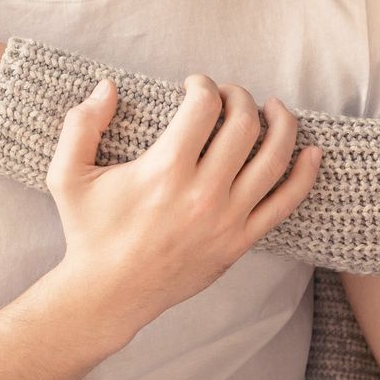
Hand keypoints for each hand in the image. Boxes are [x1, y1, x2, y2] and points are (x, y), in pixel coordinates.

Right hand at [41, 75, 322, 344]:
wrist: (108, 294)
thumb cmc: (89, 231)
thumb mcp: (66, 175)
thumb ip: (82, 124)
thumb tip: (107, 85)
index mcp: (165, 170)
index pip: (204, 108)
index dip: (204, 86)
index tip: (195, 86)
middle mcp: (203, 193)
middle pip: (243, 125)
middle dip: (240, 98)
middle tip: (229, 95)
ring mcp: (227, 220)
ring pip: (273, 159)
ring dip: (282, 124)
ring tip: (274, 109)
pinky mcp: (240, 242)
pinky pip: (285, 204)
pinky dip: (305, 175)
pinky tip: (313, 152)